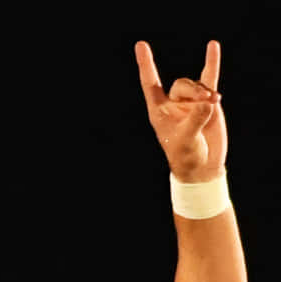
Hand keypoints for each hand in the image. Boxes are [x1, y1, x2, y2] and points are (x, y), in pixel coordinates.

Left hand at [135, 40, 226, 181]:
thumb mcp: (187, 141)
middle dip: (194, 91)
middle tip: (207, 102)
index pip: (150, 83)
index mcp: (158, 111)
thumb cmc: (187, 155)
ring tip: (214, 102)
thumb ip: (195, 121)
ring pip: (197, 85)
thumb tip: (208, 102)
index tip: (141, 45)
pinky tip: (212, 46)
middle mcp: (173, 103)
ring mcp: (191, 100)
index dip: (146, 65)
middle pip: (181, 84)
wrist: (203, 163)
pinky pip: (210, 78)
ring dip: (205, 91)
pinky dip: (211, 62)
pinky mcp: (208, 101)